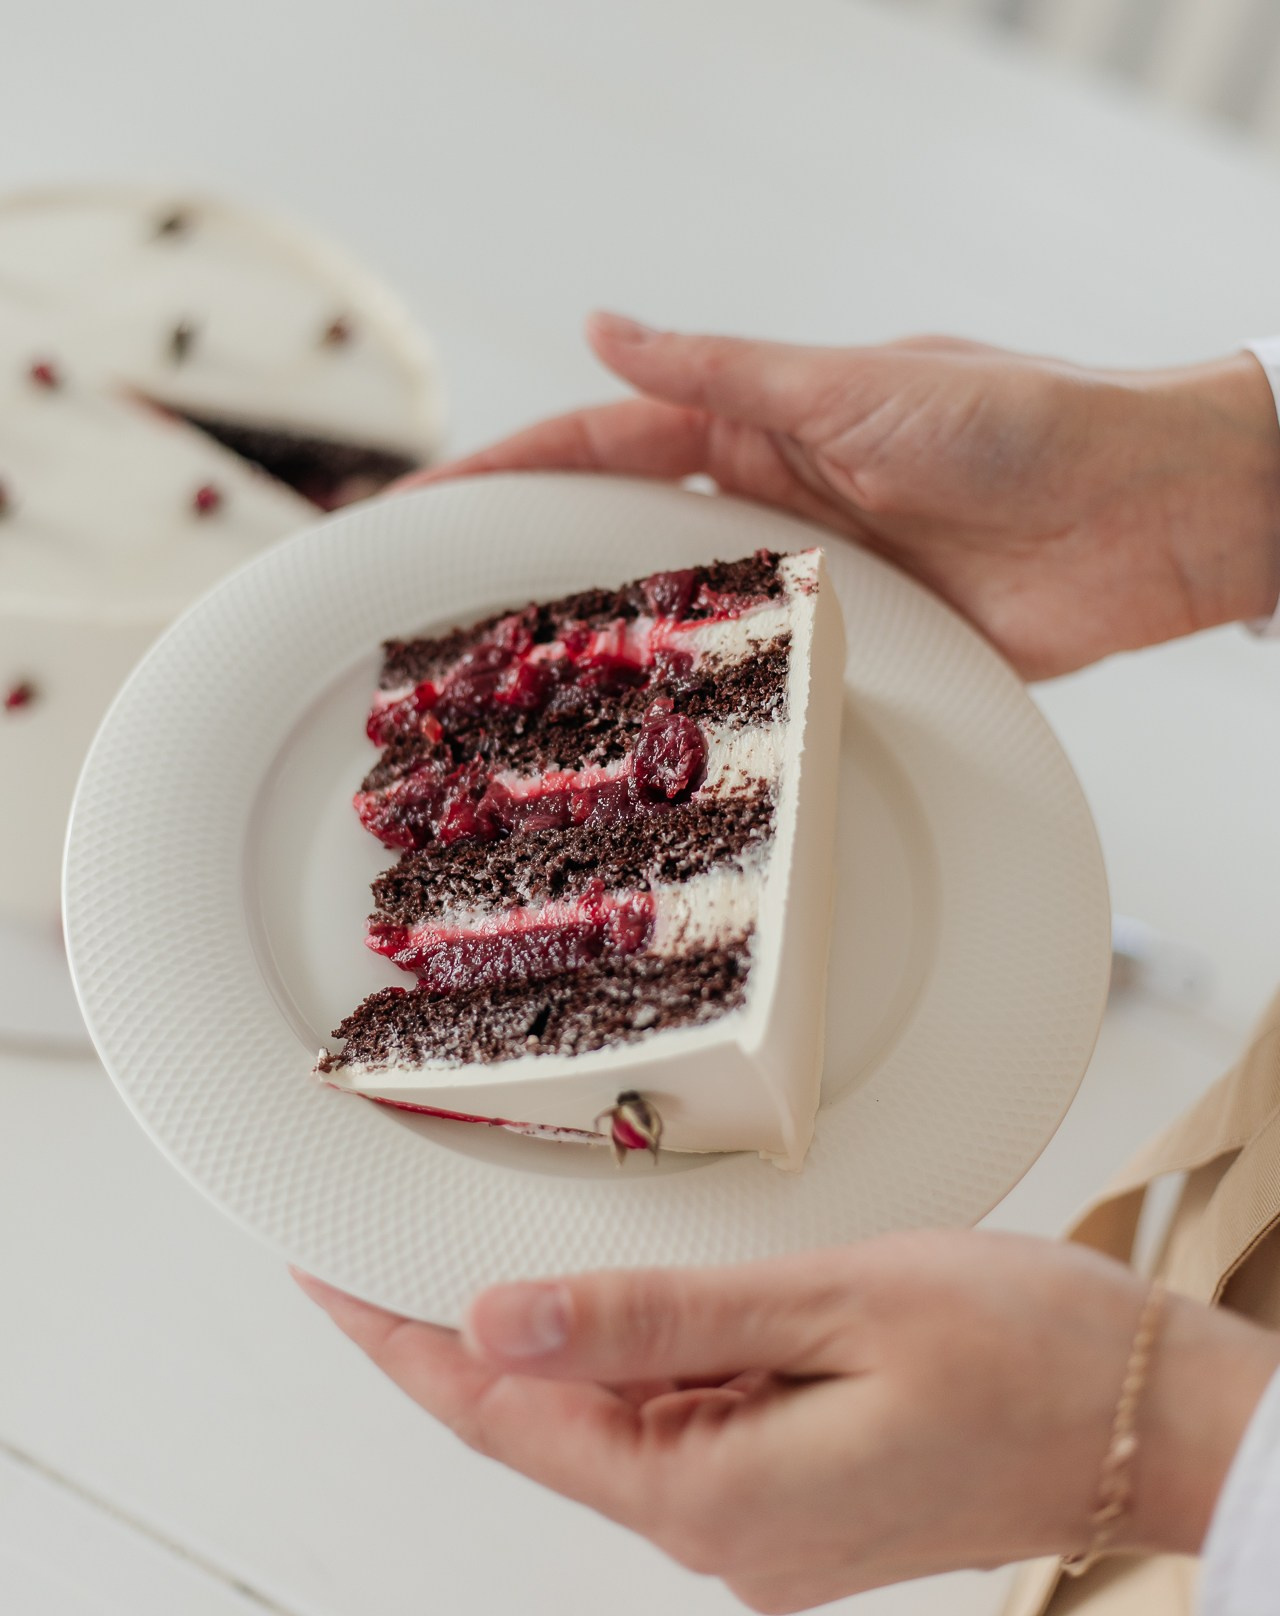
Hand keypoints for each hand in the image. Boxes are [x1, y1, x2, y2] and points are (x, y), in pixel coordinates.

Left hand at [295, 1230, 1279, 1609]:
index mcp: (717, 1496)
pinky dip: (631, 1359)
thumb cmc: (1027, 1353)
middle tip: (377, 1245)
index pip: (506, 1417)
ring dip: (546, 1346)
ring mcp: (765, 1524)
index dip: (401, 1345)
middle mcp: (726, 1533)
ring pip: (609, 1424)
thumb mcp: (832, 1303)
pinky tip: (620, 1299)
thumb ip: (657, 1318)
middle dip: (456, 1339)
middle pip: (545, 1428)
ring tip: (478, 1249)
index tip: (325, 1275)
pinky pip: (679, 1422)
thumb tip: (498, 1323)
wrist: (1153, 1418)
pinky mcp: (799, 1493)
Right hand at [401, 317, 1279, 679]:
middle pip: (624, 538)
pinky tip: (663, 746)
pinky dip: (716, 706)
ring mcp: (819, 577)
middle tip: (442, 633)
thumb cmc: (1024, 422)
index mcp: (759, 422)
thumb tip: (602, 323)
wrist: (1155, 512)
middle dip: (531, 573)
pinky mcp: (872, 646)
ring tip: (520, 710)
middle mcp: (776, 499)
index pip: (598, 441)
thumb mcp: (855, 386)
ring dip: (613, 654)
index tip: (414, 510)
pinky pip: (772, 678)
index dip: (502, 474)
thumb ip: (724, 372)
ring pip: (687, 619)